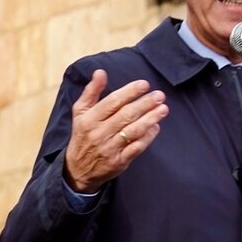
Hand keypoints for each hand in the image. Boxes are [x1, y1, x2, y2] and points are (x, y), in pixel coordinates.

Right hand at [64, 69, 168, 192]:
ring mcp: (110, 148)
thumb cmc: (83, 135)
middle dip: (145, 104)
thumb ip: (91, 92)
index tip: (144, 84)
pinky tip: (156, 126)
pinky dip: (148, 137)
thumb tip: (100, 72)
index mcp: (89, 119)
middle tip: (160, 95)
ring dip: (150, 119)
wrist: (78, 169)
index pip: (112, 102)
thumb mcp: (80, 113)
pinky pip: (137, 147)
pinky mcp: (119, 162)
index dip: (129, 92)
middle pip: (126, 115)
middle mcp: (99, 133)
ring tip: (163, 109)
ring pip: (133, 131)